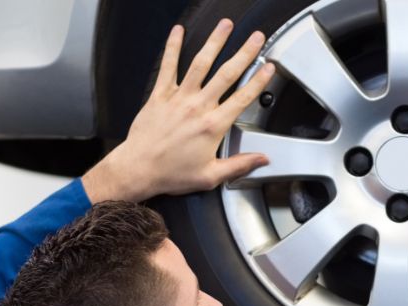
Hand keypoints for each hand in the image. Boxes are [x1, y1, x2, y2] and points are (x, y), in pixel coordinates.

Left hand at [83, 20, 275, 202]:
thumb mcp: (210, 176)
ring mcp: (179, 97)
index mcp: (213, 126)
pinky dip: (172, 47)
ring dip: (215, 42)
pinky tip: (178, 32)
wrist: (138, 169)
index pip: (243, 98)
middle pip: (226, 74)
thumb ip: (240, 165)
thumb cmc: (171, 173)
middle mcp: (198, 107)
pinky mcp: (160, 95)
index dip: (259, 81)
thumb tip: (262, 160)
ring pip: (201, 63)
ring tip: (226, 26)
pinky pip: (168, 66)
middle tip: (256, 38)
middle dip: (244, 53)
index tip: (269, 68)